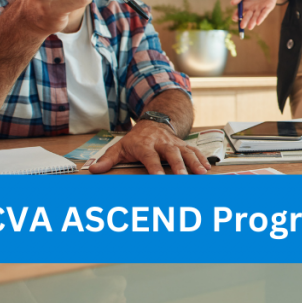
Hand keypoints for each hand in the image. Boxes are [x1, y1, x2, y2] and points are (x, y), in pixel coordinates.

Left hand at [88, 122, 209, 174]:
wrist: (153, 123)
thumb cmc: (136, 140)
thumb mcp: (120, 147)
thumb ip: (108, 159)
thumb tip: (94, 170)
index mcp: (145, 145)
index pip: (150, 157)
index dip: (155, 168)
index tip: (159, 179)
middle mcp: (162, 143)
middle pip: (171, 154)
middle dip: (179, 166)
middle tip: (183, 178)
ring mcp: (174, 143)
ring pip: (186, 151)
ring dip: (194, 162)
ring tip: (201, 173)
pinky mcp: (183, 144)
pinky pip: (194, 150)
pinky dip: (201, 158)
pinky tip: (207, 167)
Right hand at [231, 0, 287, 29]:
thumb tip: (232, 3)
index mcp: (245, 5)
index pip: (240, 12)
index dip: (237, 16)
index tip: (234, 18)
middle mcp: (252, 8)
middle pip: (248, 16)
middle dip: (245, 21)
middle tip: (242, 26)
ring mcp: (260, 8)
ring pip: (255, 16)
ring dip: (252, 22)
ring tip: (250, 27)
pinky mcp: (268, 7)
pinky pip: (264, 13)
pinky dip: (261, 18)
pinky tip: (258, 22)